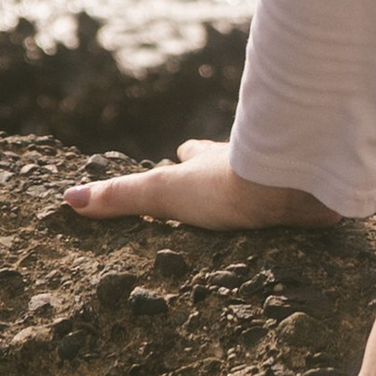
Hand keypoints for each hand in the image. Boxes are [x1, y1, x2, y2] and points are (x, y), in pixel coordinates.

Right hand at [62, 137, 342, 229]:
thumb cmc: (228, 184)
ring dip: (260, 189)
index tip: (178, 158)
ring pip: (265, 179)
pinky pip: (298, 199)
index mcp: (210, 160)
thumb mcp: (165, 191)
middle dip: (222, 173)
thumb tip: (67, 198)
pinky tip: (299, 221)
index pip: (191, 154)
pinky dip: (294, 207)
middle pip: (230, 164)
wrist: (296, 183)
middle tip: (216, 185)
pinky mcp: (307, 195)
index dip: (184, 158)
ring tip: (258, 208)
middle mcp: (244, 162)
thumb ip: (122, 197)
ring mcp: (277, 177)